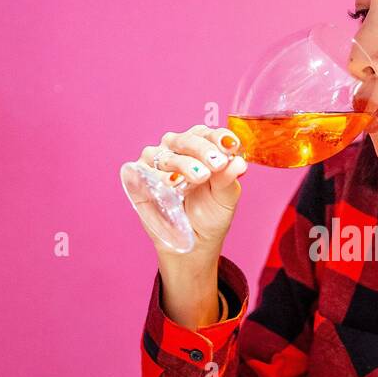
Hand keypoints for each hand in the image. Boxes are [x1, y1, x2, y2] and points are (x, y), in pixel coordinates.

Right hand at [137, 124, 247, 258]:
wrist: (194, 243)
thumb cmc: (210, 215)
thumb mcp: (225, 198)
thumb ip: (229, 178)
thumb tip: (239, 162)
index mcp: (199, 147)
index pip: (207, 134)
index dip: (219, 137)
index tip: (231, 147)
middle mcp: (175, 149)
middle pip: (186, 140)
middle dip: (203, 150)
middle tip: (217, 164)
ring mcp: (155, 163)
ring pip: (166, 155)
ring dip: (183, 164)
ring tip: (200, 176)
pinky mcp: (138, 178)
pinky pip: (144, 171)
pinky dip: (158, 176)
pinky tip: (171, 183)